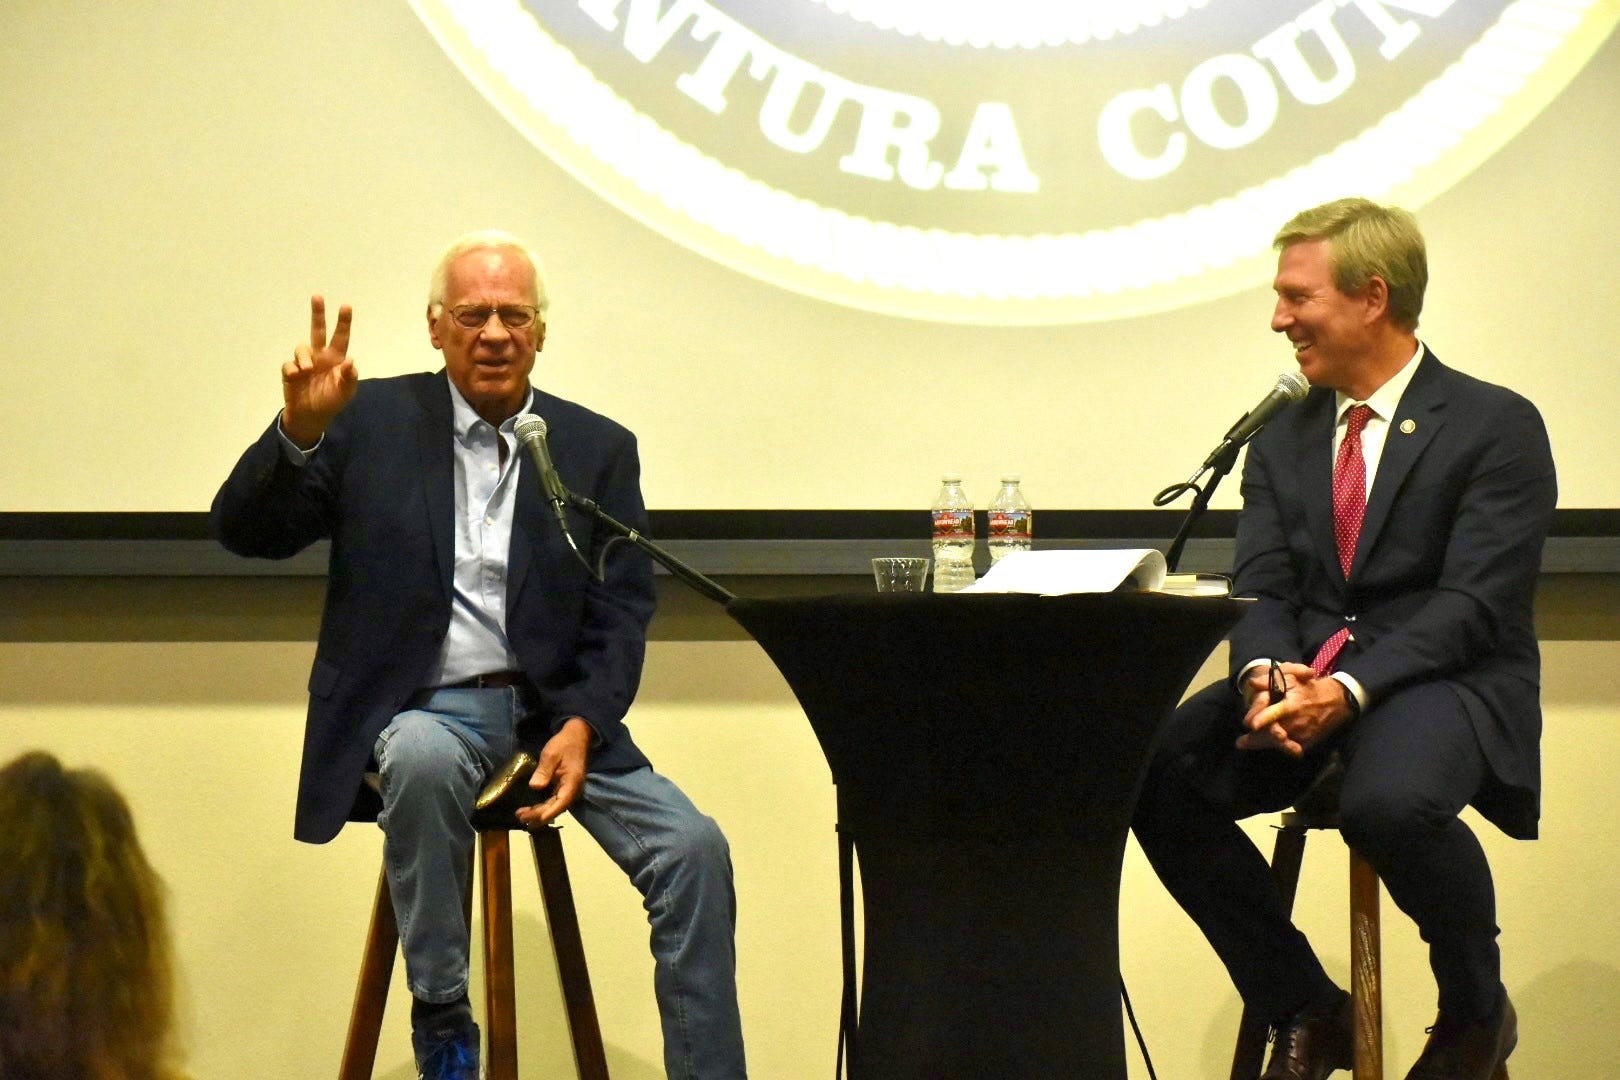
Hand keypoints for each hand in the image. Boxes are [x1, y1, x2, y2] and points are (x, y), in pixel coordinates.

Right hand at [281, 294, 357, 447]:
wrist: (312, 417)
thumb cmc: (331, 401)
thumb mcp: (346, 392)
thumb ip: (349, 377)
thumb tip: (351, 361)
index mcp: (335, 359)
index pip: (340, 337)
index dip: (343, 323)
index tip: (346, 306)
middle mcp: (319, 356)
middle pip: (317, 331)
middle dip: (317, 314)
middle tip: (317, 296)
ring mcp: (303, 363)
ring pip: (301, 348)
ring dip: (304, 357)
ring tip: (307, 369)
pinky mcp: (290, 372)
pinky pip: (288, 364)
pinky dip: (292, 369)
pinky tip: (296, 376)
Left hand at [514, 717, 591, 828]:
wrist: (578, 735)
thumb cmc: (565, 743)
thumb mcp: (552, 754)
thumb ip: (544, 771)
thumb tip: (534, 787)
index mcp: (572, 782)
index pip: (560, 803)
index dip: (546, 813)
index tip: (531, 819)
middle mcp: (573, 789)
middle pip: (556, 808)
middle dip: (539, 816)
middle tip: (520, 817)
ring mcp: (569, 789)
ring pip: (555, 807)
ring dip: (540, 813)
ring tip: (523, 816)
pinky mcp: (564, 787)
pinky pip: (555, 801)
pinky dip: (544, 807)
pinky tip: (533, 809)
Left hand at [1237, 663, 1351, 756]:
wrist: (1337, 701)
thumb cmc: (1309, 687)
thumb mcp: (1291, 678)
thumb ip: (1271, 680)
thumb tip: (1252, 683)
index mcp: (1292, 705)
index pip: (1275, 713)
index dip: (1264, 718)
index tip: (1251, 724)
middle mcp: (1297, 722)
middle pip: (1272, 735)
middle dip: (1256, 740)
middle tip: (1240, 742)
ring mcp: (1303, 734)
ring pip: (1279, 744)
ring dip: (1262, 744)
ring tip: (1244, 744)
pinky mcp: (1308, 743)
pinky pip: (1289, 749)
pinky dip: (1277, 747)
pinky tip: (1263, 745)